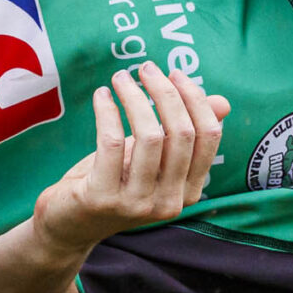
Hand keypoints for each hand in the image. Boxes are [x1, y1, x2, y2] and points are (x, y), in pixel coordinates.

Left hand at [31, 65, 230, 253]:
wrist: (70, 224)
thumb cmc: (115, 182)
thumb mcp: (153, 158)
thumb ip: (184, 133)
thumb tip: (223, 102)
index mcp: (189, 191)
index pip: (208, 136)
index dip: (195, 99)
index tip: (175, 73)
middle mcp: (170, 202)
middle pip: (182, 133)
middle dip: (165, 91)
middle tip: (146, 68)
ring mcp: (137, 204)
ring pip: (150, 136)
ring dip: (135, 97)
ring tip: (120, 77)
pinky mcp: (103, 198)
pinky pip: (112, 142)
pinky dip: (108, 111)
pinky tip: (101, 96)